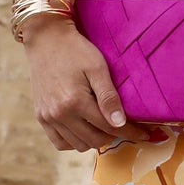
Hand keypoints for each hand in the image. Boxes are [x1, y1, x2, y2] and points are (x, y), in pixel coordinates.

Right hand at [26, 18, 136, 152]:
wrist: (46, 39)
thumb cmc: (75, 50)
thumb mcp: (97, 68)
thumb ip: (108, 97)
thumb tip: (120, 123)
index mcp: (75, 102)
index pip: (109, 127)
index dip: (129, 133)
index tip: (143, 134)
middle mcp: (59, 114)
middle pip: (94, 140)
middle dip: (113, 136)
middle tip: (123, 127)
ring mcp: (48, 117)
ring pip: (78, 145)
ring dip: (94, 140)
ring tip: (104, 128)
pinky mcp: (41, 116)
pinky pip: (60, 143)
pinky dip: (74, 142)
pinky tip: (84, 131)